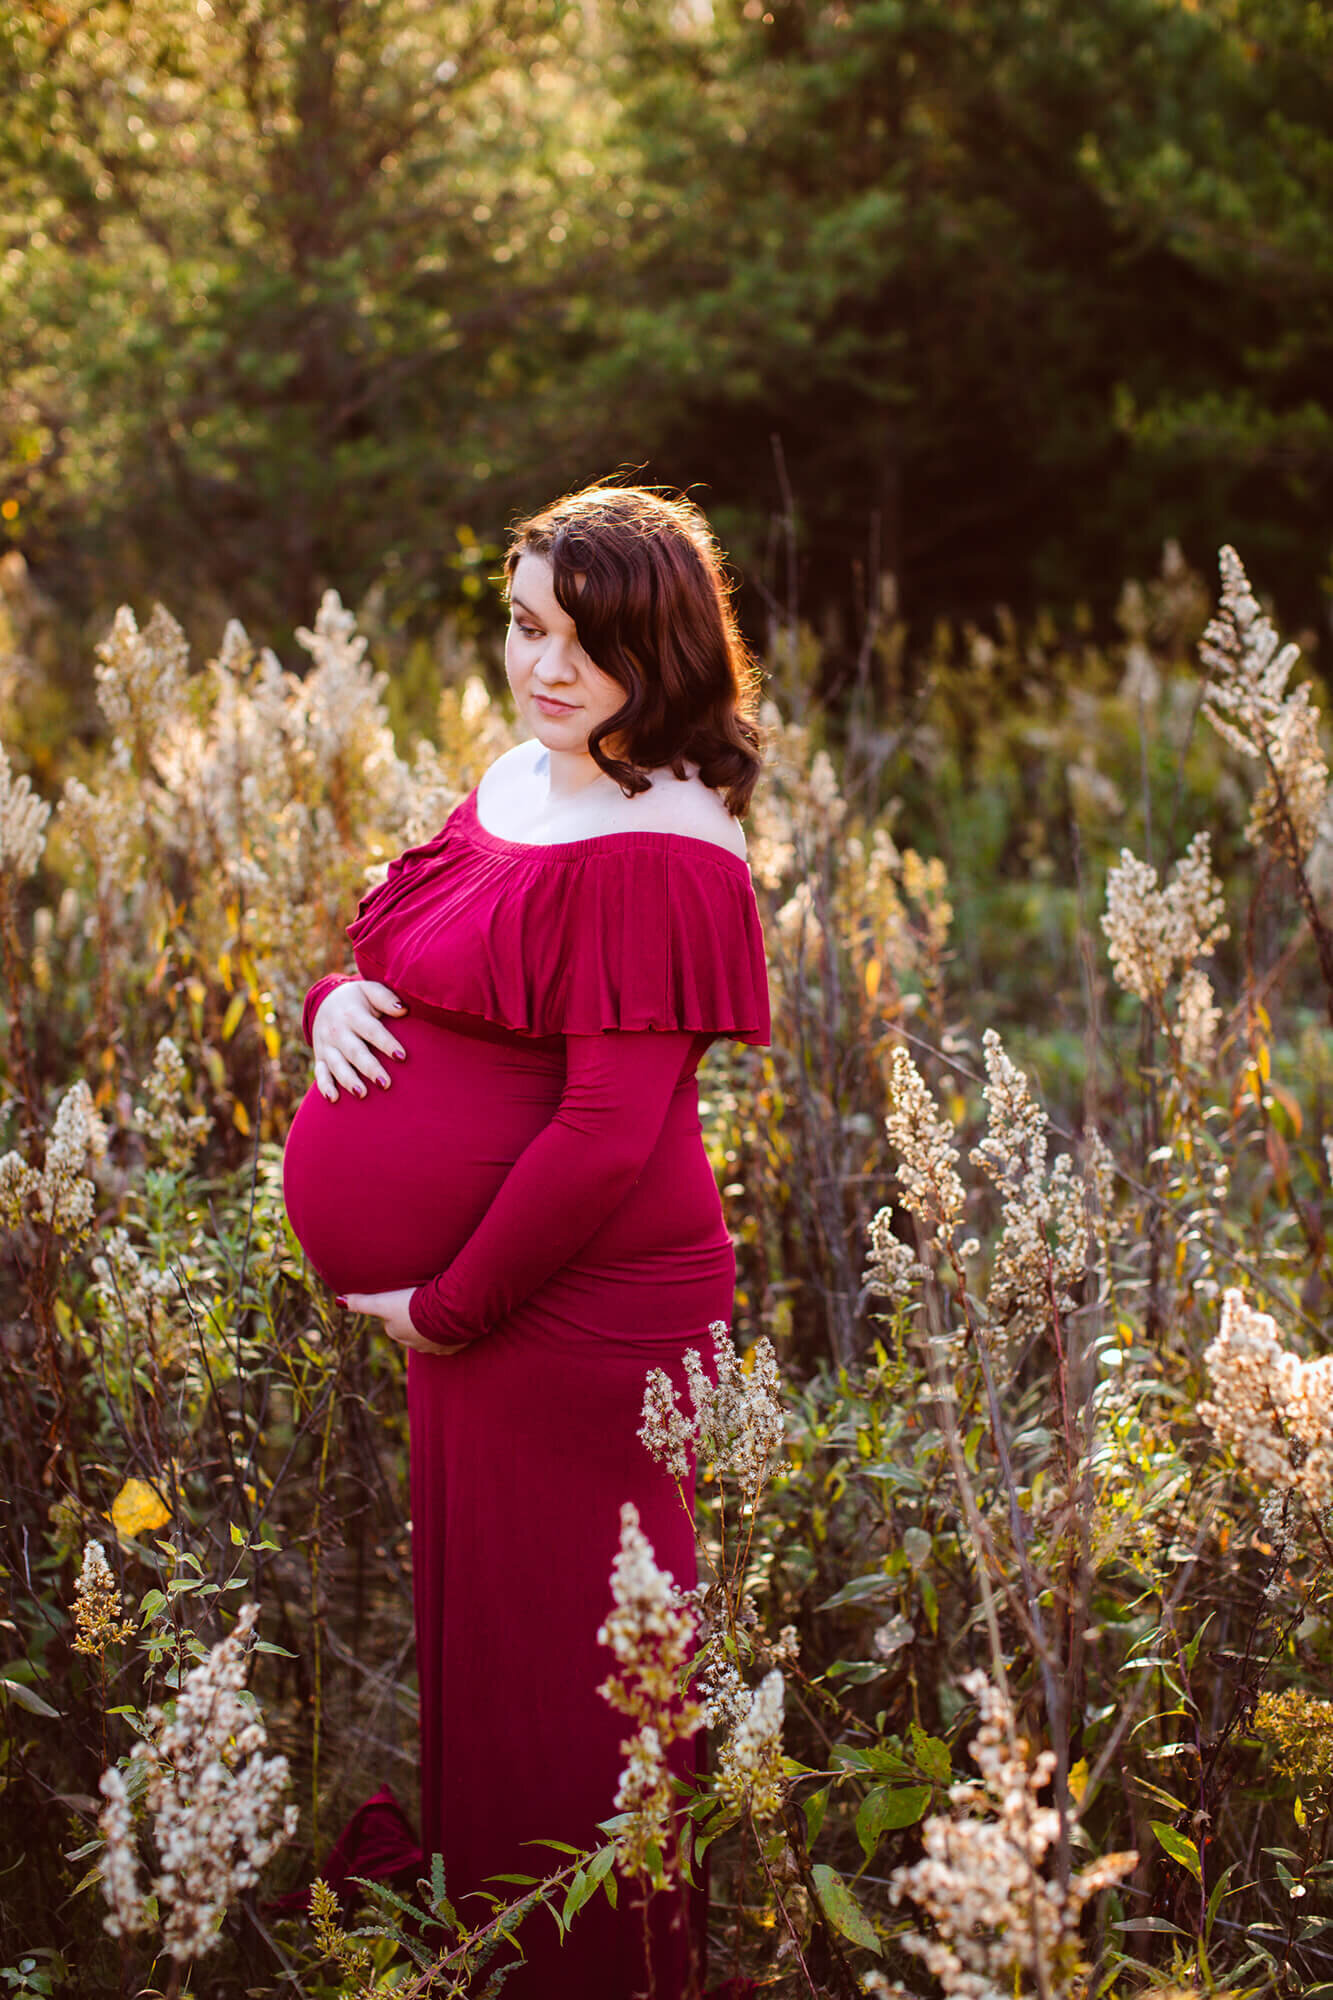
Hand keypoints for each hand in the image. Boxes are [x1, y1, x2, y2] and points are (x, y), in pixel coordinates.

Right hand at [313, 979, 407, 1102]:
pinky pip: (320, 1073)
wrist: (325, 1000)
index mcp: (352, 1014)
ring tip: (362, 1094)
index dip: (386, 1043)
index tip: (402, 1056)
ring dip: (348, 1080)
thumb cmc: (357, 1000)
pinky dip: (324, 1086)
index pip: (371, 1030)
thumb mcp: (369, 990)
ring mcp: (327, 1045)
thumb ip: (385, 998)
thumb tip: (403, 1009)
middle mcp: (337, 1031)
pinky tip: (334, 1099)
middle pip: (354, 1051)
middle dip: (369, 1068)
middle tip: (385, 1083)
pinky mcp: (320, 1057)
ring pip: (337, 1065)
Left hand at [340, 1287, 469, 1356]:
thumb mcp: (383, 1302)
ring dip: (435, 1324)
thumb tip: (338, 1300)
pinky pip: (452, 1338)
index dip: (398, 1308)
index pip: (393, 1321)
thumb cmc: (413, 1306)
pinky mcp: (454, 1345)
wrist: (448, 1312)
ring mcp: (435, 1346)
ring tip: (440, 1308)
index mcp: (397, 1332)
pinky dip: (452, 1330)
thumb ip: (361, 1302)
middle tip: (423, 1301)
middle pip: (412, 1329)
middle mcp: (414, 1344)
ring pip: (433, 1334)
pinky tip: (454, 1318)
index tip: (406, 1297)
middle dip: (416, 1318)